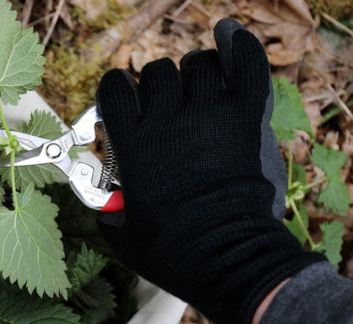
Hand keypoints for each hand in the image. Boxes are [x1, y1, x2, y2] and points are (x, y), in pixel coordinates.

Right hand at [96, 19, 324, 323]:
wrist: (230, 259)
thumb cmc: (175, 254)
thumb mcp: (123, 236)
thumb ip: (108, 210)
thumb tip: (105, 204)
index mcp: (132, 143)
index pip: (115, 87)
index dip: (119, 92)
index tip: (127, 104)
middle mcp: (167, 119)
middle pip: (157, 72)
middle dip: (160, 86)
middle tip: (171, 110)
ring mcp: (210, 113)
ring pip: (198, 64)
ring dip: (197, 74)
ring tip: (202, 92)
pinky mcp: (247, 116)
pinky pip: (245, 62)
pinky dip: (238, 44)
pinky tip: (227, 35)